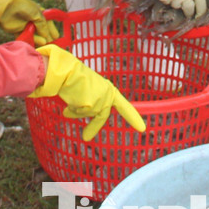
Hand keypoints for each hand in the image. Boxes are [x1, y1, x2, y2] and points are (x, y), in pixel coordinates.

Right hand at [28, 45, 146, 140]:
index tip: (142, 129)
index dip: (132, 117)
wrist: (65, 71)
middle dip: (93, 127)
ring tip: (68, 100)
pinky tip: (67, 102)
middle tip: (86, 137)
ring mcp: (100, 100)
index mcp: (108, 89)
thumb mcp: (89, 88)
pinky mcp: (90, 105)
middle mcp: (107, 95)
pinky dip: (72, 110)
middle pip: (101, 116)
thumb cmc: (74, 77)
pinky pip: (79, 114)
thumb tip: (80, 113)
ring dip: (76, 111)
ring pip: (87, 114)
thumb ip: (92, 101)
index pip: (123, 105)